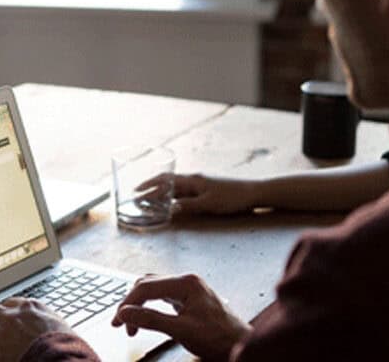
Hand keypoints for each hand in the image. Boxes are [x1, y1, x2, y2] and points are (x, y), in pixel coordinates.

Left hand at [0, 297, 78, 360]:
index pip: (8, 301)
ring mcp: (0, 332)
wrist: (59, 360)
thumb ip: (44, 316)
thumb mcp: (59, 322)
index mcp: (29, 307)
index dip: (4, 311)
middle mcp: (12, 316)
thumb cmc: (64, 345)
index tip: (3, 318)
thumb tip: (40, 318)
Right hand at [112, 274, 250, 361]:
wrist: (241, 346)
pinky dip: (150, 307)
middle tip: (120, 324)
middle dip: (131, 304)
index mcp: (186, 283)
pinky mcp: (189, 298)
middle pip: (147, 285)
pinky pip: (162, 296)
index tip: (118, 321)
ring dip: (139, 305)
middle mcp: (187, 281)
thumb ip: (151, 320)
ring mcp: (189, 289)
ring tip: (131, 323)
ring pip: (154, 289)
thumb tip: (125, 313)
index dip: (128, 304)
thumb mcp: (181, 330)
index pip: (146, 287)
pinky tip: (146, 317)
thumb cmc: (219, 338)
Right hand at [137, 173, 255, 214]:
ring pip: (174, 186)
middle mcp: (193, 179)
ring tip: (149, 199)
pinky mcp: (205, 189)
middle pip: (167, 181)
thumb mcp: (209, 204)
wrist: (252, 193)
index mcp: (192, 180)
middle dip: (151, 187)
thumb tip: (170, 208)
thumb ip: (188, 205)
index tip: (136, 192)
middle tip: (137, 194)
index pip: (165, 181)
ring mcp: (199, 184)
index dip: (149, 186)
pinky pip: (183, 191)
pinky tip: (170, 201)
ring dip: (160, 191)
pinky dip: (172, 195)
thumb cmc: (232, 198)